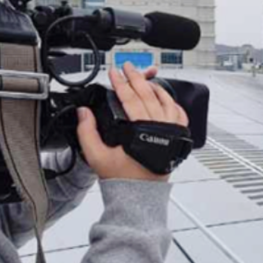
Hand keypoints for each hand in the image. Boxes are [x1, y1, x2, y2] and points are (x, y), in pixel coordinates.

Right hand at [76, 63, 188, 181]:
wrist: (138, 195)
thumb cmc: (121, 178)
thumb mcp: (97, 156)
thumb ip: (87, 132)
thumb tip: (83, 112)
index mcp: (140, 130)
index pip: (130, 98)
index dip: (120, 83)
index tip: (113, 73)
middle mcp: (159, 127)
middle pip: (148, 95)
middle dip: (136, 78)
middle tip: (127, 67)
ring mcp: (171, 132)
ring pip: (165, 101)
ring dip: (154, 87)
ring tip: (144, 78)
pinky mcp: (176, 138)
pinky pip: (179, 114)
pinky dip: (172, 102)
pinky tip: (164, 97)